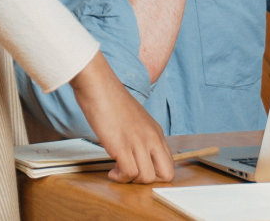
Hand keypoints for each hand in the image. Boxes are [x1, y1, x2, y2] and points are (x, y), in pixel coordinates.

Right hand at [71, 52, 173, 182]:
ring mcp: (138, 142)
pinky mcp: (122, 145)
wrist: (99, 87)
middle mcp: (152, 138)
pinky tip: (112, 171)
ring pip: (147, 177)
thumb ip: (141, 136)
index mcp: (156, 132)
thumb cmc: (111, 101)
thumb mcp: (135, 120)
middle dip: (149, 182)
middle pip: (166, 174)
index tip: (139, 170)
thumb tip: (137, 153)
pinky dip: (120, 177)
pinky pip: (129, 173)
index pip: (170, 164)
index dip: (155, 173)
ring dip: (131, 180)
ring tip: (118, 170)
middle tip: (132, 174)